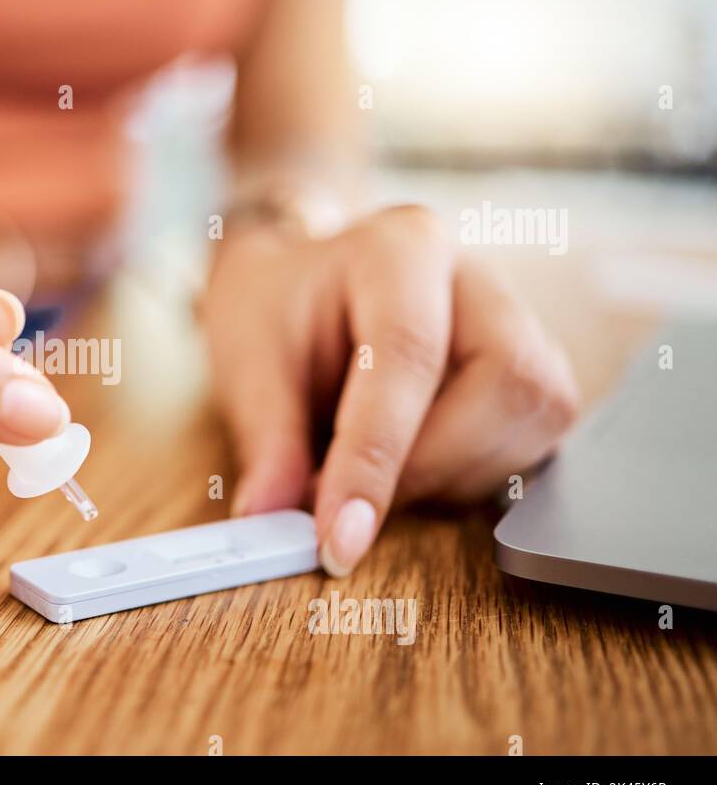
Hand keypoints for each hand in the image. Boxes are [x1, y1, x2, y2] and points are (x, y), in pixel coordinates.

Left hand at [201, 205, 578, 576]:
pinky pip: (535, 440)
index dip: (375, 458)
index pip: (408, 355)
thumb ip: (266, 440)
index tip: (340, 536)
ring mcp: (520, 322)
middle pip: (507, 380)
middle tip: (351, 503)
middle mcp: (477, 278)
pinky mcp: (532, 373)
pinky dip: (470, 475)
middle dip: (428, 466)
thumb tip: (271, 518)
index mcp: (402, 248)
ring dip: (451, 476)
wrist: (303, 285)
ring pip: (536, 417)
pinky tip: (414, 469)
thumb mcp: (248, 360)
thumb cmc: (278, 310)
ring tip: (375, 476)